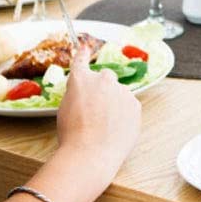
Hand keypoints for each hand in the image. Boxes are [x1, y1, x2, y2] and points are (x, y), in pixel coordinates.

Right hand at [55, 43, 141, 187]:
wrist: (91, 154)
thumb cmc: (73, 136)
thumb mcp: (65, 110)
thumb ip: (76, 95)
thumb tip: (85, 95)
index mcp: (81, 79)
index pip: (81, 61)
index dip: (83, 54)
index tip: (86, 47)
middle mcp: (103, 80)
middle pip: (105, 77)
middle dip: (102, 89)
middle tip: (96, 110)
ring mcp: (121, 91)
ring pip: (119, 94)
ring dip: (114, 103)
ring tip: (105, 126)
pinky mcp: (136, 104)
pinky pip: (129, 106)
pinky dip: (124, 114)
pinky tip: (115, 130)